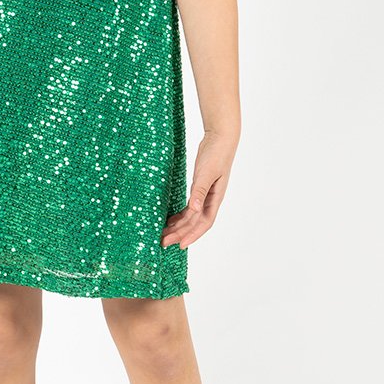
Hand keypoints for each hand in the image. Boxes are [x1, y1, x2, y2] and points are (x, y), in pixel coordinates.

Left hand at [160, 129, 238, 248]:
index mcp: (215, 198)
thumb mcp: (207, 173)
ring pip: (191, 216)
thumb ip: (200, 190)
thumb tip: (194, 210)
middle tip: (163, 242)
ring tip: (164, 234)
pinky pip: (189, 206)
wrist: (220, 138)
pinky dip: (180, 215)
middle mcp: (210, 199)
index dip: (193, 235)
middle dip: (180, 233)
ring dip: (178, 226)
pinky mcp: (198, 187)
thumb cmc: (216, 154)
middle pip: (195, 222)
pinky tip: (170, 219)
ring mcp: (204, 194)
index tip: (180, 245)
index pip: (204, 222)